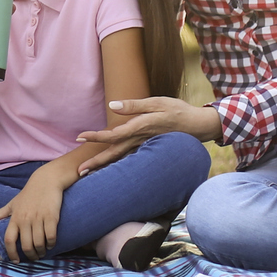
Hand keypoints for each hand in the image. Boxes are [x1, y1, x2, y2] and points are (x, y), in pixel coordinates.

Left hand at [0, 170, 66, 260]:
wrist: (46, 181)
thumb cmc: (28, 194)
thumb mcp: (12, 203)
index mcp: (14, 218)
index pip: (9, 240)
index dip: (11, 253)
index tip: (15, 261)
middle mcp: (25, 219)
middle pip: (26, 245)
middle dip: (30, 256)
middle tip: (34, 257)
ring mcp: (39, 218)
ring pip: (39, 243)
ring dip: (41, 252)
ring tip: (42, 252)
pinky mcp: (51, 217)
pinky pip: (51, 236)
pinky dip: (51, 244)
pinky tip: (50, 244)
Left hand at [75, 97, 218, 174]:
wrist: (198, 126)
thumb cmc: (178, 110)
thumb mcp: (157, 102)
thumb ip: (134, 105)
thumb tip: (113, 105)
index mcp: (139, 128)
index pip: (113, 135)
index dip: (96, 137)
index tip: (80, 138)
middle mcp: (140, 141)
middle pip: (114, 154)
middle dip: (96, 163)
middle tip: (78, 171)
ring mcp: (144, 147)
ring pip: (121, 159)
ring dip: (105, 167)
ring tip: (89, 173)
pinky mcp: (149, 149)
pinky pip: (130, 159)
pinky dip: (118, 165)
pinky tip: (110, 169)